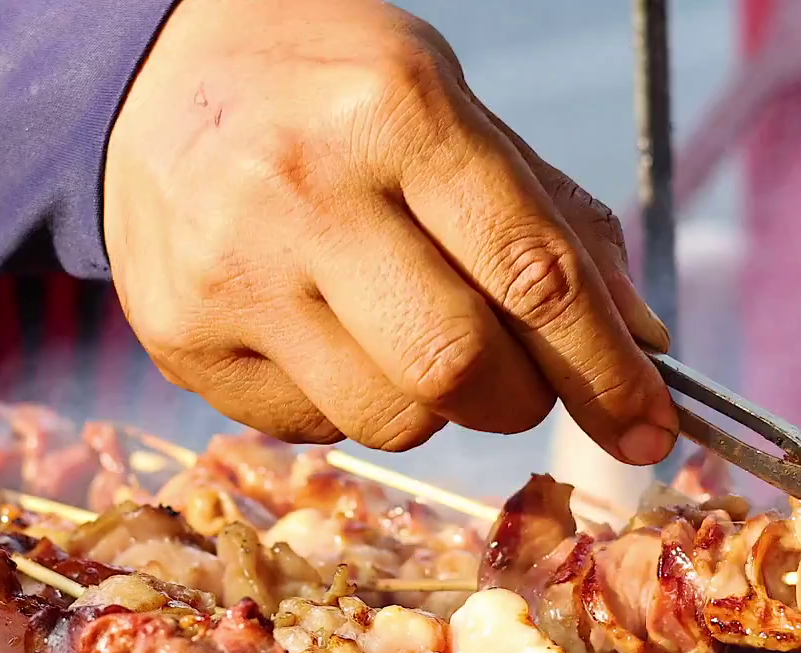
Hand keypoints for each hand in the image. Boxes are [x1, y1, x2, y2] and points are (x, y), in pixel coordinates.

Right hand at [104, 0, 677, 462]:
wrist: (151, 75)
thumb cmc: (330, 89)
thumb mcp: (451, 106)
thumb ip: (547, 219)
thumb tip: (641, 344)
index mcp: (394, 112)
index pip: (532, 274)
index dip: (607, 371)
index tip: (649, 429)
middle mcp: (302, 191)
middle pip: (458, 370)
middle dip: (520, 399)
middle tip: (521, 381)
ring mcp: (230, 274)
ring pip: (388, 420)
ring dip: (433, 405)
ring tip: (405, 332)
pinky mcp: (180, 341)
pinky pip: (312, 426)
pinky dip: (349, 400)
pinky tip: (322, 328)